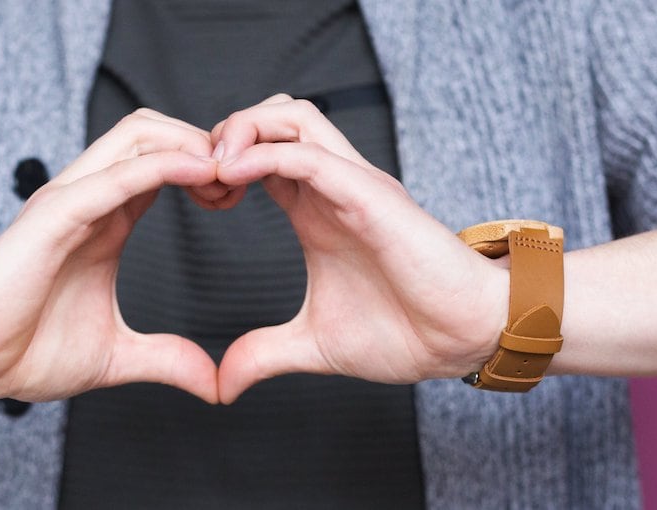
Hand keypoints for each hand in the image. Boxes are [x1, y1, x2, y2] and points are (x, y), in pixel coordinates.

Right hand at [0, 109, 221, 402]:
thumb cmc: (24, 350)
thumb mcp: (117, 356)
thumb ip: (167, 360)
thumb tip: (214, 385)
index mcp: (108, 220)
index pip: (165, 163)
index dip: (210, 168)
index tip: (240, 197)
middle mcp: (91, 198)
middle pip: (157, 132)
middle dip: (207, 144)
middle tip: (242, 180)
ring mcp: (72, 200)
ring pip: (138, 134)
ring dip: (191, 144)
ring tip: (226, 175)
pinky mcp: (55, 214)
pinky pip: (116, 173)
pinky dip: (162, 165)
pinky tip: (199, 174)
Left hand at [211, 95, 510, 403]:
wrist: (464, 339)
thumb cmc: (406, 333)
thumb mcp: (312, 346)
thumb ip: (263, 354)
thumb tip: (222, 384)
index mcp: (313, 210)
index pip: (257, 153)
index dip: (216, 163)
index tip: (192, 199)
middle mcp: (331, 187)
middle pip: (271, 118)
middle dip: (223, 134)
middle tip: (195, 179)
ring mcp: (351, 185)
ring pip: (292, 116)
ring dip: (242, 130)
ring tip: (212, 170)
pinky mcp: (369, 194)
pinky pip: (311, 152)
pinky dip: (264, 153)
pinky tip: (230, 176)